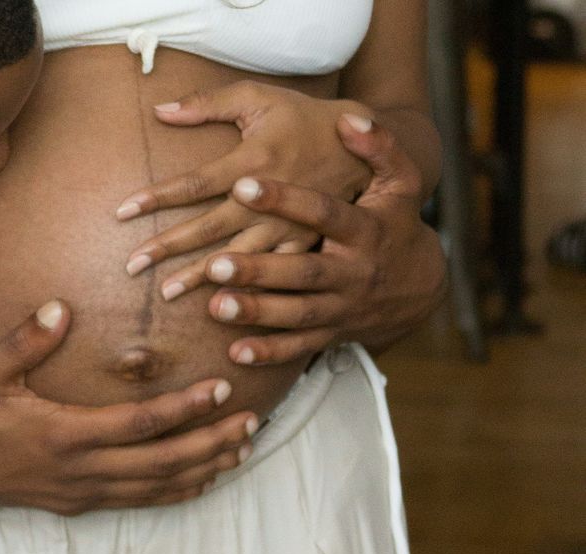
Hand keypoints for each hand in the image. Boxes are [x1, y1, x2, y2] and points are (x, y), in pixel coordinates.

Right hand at [0, 300, 258, 515]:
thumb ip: (25, 341)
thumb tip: (61, 308)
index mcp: (64, 434)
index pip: (141, 424)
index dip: (186, 408)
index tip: (221, 389)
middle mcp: (81, 469)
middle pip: (163, 462)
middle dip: (211, 442)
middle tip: (252, 421)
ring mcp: (82, 491)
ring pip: (157, 486)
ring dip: (202, 468)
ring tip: (240, 448)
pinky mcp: (79, 502)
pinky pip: (139, 501)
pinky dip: (177, 491)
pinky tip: (201, 479)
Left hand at [119, 81, 377, 298]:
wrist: (363, 149)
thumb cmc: (304, 118)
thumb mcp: (259, 98)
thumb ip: (208, 102)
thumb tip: (158, 109)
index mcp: (254, 161)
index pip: (195, 183)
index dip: (158, 196)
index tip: (122, 211)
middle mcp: (268, 200)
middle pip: (210, 227)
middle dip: (169, 247)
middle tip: (132, 265)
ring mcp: (288, 228)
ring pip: (239, 258)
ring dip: (203, 277)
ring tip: (167, 294)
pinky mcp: (305, 247)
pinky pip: (276, 277)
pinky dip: (253, 296)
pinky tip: (225, 314)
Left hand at [200, 116, 446, 365]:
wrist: (423, 284)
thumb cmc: (394, 221)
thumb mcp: (399, 183)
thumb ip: (379, 147)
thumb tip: (351, 117)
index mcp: (364, 229)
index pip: (323, 212)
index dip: (286, 199)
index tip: (242, 184)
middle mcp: (354, 271)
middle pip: (304, 271)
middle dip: (261, 270)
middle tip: (215, 264)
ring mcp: (343, 307)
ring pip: (298, 312)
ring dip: (257, 312)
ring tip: (214, 305)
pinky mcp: (333, 333)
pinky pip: (300, 346)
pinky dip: (270, 352)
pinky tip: (235, 352)